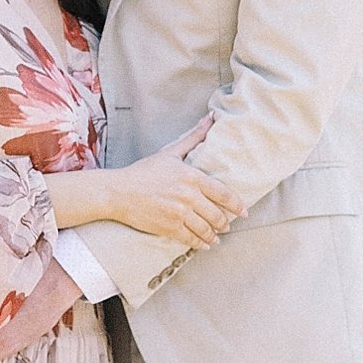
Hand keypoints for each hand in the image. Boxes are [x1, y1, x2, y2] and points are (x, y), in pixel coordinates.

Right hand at [93, 139, 244, 250]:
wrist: (118, 192)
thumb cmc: (143, 171)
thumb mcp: (170, 153)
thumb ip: (193, 138)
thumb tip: (210, 118)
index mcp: (191, 177)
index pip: (222, 193)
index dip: (236, 204)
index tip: (243, 211)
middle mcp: (188, 196)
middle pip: (216, 214)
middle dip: (224, 222)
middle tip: (228, 226)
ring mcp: (179, 213)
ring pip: (205, 228)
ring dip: (214, 235)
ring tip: (216, 237)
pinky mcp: (169, 227)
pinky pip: (191, 238)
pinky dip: (201, 243)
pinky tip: (205, 244)